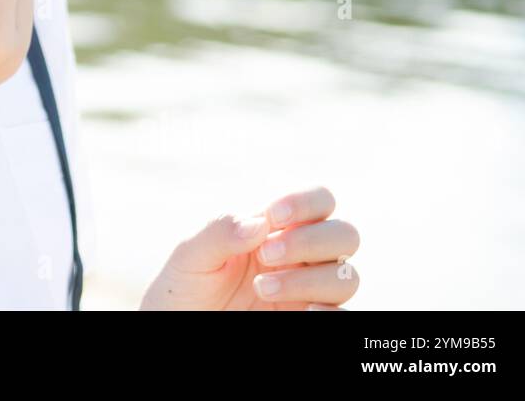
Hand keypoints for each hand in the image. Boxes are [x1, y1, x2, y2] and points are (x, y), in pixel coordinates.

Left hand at [139, 186, 360, 310]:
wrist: (178, 324)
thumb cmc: (185, 286)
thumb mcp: (190, 255)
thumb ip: (220, 232)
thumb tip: (259, 224)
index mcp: (276, 228)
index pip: (319, 201)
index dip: (306, 202)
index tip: (272, 216)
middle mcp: (301, 256)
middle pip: (345, 234)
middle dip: (310, 240)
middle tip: (266, 255)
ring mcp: (308, 290)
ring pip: (346, 276)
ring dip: (308, 279)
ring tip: (261, 288)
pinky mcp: (307, 318)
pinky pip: (344, 314)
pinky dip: (330, 311)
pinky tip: (302, 311)